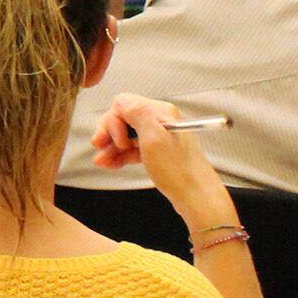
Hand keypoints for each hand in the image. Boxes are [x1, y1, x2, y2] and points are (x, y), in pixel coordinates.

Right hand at [88, 94, 237, 236]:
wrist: (196, 196)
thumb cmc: (178, 171)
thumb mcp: (154, 138)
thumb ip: (137, 114)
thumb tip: (122, 101)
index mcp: (161, 112)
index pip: (124, 104)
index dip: (114, 121)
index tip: (116, 140)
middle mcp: (161, 120)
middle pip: (123, 117)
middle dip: (109, 132)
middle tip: (101, 146)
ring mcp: (160, 136)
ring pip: (126, 134)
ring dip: (111, 146)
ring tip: (102, 161)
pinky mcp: (158, 151)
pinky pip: (133, 147)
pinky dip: (120, 155)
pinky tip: (111, 164)